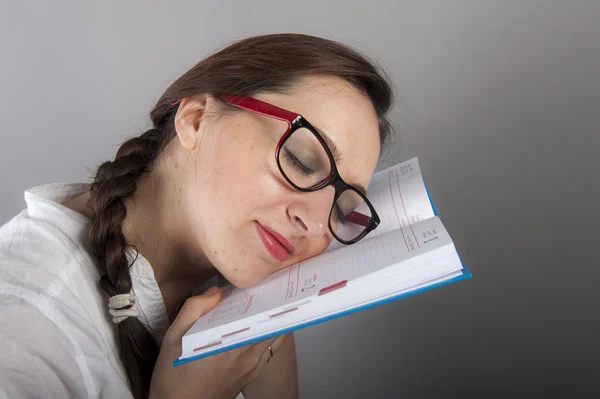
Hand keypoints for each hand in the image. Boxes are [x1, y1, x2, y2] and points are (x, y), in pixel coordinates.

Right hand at [149, 287, 286, 398]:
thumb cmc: (173, 374)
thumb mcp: (173, 338)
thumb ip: (194, 309)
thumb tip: (216, 292)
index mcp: (229, 344)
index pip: (260, 314)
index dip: (267, 295)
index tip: (267, 279)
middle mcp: (247, 355)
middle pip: (273, 323)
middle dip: (274, 303)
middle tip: (270, 285)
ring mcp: (253, 367)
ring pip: (275, 336)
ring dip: (274, 318)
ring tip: (269, 300)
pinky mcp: (252, 375)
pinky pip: (269, 350)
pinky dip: (270, 334)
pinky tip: (260, 323)